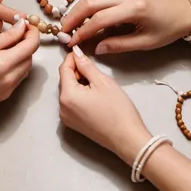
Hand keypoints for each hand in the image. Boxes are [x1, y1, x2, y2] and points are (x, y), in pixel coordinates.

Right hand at [0, 19, 39, 116]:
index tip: (27, 25)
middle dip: (27, 43)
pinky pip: (18, 78)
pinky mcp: (4, 96)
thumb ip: (6, 36)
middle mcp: (12, 78)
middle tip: (16, 32)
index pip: (32, 45)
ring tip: (7, 46)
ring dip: (22, 55)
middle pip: (30, 57)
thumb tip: (21, 26)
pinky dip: (16, 67)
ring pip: (25, 68)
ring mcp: (9, 89)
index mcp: (7, 64)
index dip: (33, 32)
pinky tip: (2, 61)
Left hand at [59, 49, 151, 164]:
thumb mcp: (103, 82)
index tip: (82, 52)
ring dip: (78, 82)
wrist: (128, 139)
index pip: (63, 69)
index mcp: (67, 96)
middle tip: (94, 70)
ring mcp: (66, 118)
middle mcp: (62, 108)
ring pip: (68, 91)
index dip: (72, 58)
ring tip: (96, 83)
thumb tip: (76, 52)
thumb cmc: (118, 110)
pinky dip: (79, 94)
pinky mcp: (73, 124)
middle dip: (76, 71)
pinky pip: (72, 102)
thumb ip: (86, 65)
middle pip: (64, 80)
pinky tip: (94, 95)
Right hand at [62, 0, 190, 54]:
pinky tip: (84, 14)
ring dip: (79, 7)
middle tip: (63, 30)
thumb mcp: (146, 42)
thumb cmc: (169, 30)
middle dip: (74, 15)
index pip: (100, 18)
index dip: (83, 31)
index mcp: (134, 8)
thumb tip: (96, 48)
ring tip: (69, 23)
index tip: (72, 42)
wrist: (187, 12)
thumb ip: (119, 45)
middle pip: (92, 0)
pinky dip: (89, 3)